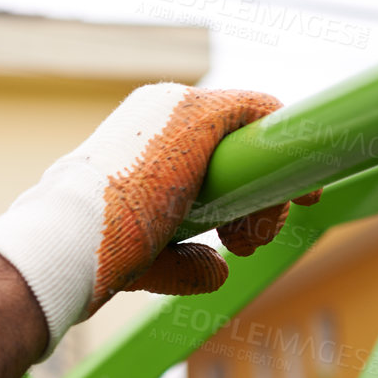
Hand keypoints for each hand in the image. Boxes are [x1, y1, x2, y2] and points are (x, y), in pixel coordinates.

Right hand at [0, 83, 318, 349]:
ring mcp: (179, 107)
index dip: (230, 193)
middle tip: (244, 246)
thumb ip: (180, 259)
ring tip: (251, 242)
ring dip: (268, 192)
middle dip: (251, 199)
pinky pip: (262, 112)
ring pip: (250, 137)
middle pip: (229, 145)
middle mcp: (157, 113)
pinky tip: (305, 193)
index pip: (199, 153)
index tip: (238, 234)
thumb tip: (219, 271)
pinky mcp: (203, 112)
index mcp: (134, 138)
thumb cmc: (92, 250)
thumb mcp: (142, 255)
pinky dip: (291, 144)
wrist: (72, 238)